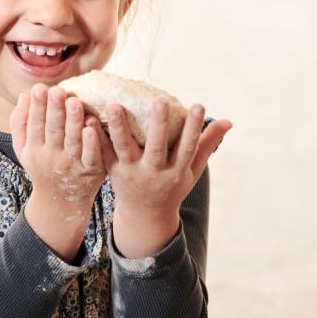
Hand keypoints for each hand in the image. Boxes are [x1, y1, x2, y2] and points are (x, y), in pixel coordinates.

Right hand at [9, 83, 106, 261]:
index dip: (37, 107)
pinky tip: (91, 126)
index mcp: (34, 150)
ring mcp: (72, 165)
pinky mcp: (91, 171)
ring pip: (73, 140)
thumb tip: (24, 95)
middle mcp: (51, 158)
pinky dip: (91, 142)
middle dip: (55, 110)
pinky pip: (91, 156)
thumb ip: (20, 122)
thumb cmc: (41, 166)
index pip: (35, 125)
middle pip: (53, 131)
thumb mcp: (23, 148)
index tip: (39, 88)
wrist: (60, 203)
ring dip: (74, 121)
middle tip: (58, 90)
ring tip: (75, 101)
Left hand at [97, 97, 231, 256]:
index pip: (188, 148)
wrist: (145, 216)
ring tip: (113, 104)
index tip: (199, 105)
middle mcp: (155, 172)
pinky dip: (96, 139)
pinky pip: (103, 154)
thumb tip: (228, 121)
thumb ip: (207, 144)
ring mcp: (132, 173)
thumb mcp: (192, 170)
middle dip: (159, 125)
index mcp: (176, 171)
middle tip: (159, 100)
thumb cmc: (172, 185)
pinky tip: (88, 120)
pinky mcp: (113, 172)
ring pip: (124, 149)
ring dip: (119, 127)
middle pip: (157, 148)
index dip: (195, 128)